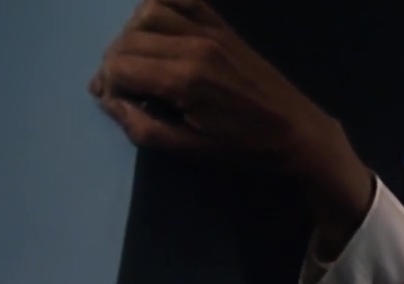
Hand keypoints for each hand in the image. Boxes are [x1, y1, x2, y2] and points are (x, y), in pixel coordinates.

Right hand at [90, 0, 372, 235]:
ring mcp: (209, 30)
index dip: (108, 85)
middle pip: (128, 39)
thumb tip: (109, 103)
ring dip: (130, 33)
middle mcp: (193, 46)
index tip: (113, 102)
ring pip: (148, 11)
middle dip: (113, 63)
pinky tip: (155, 27)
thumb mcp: (191, 150)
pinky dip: (161, 5)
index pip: (121, 66)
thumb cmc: (244, 149)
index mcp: (185, 81)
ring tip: (134, 59)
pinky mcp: (222, 25)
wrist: (296, 132)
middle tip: (118, 87)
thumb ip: (144, 128)